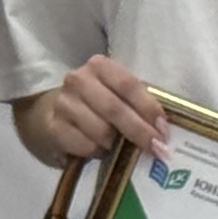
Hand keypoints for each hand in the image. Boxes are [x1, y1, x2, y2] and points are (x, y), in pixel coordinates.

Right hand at [38, 55, 171, 163]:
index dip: (149, 108)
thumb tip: (164, 128)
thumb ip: (137, 102)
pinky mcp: (53, 127)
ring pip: (101, 131)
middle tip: (158, 149)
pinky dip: (98, 152)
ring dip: (117, 144)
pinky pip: (85, 146)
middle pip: (116, 109)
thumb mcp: (116, 93)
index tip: (164, 129)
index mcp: (100, 66)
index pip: (129, 85)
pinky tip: (99, 150)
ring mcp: (63, 103)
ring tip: (121, 147)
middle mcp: (78, 80)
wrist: (53, 114)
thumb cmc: (96, 103)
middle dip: (140, 132)